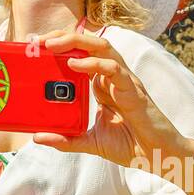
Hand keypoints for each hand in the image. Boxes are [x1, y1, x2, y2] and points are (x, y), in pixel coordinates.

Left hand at [32, 29, 189, 168]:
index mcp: (101, 85)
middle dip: (63, 37)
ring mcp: (123, 80)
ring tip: (52, 45)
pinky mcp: (133, 89)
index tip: (34, 48)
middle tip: (38, 41)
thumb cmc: (131, 145)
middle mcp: (112, 77)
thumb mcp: (90, 142)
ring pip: (102, 47)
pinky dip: (94, 63)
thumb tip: (38, 137)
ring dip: (76, 42)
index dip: (59, 47)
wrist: (159, 156)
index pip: (80, 54)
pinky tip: (76, 64)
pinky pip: (114, 68)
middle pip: (88, 44)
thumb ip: (66, 139)